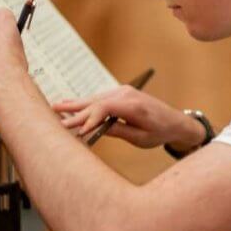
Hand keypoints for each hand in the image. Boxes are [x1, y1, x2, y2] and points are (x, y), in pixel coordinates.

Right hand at [52, 86, 204, 148]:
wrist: (175, 121)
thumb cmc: (160, 132)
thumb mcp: (141, 138)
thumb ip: (119, 131)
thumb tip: (95, 129)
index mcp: (134, 106)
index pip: (105, 109)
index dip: (89, 119)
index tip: (77, 130)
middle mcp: (126, 94)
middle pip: (96, 103)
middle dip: (75, 112)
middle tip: (56, 118)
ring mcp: (123, 91)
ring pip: (95, 99)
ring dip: (75, 105)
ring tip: (55, 108)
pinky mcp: (120, 94)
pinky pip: (99, 99)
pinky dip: (84, 103)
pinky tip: (69, 104)